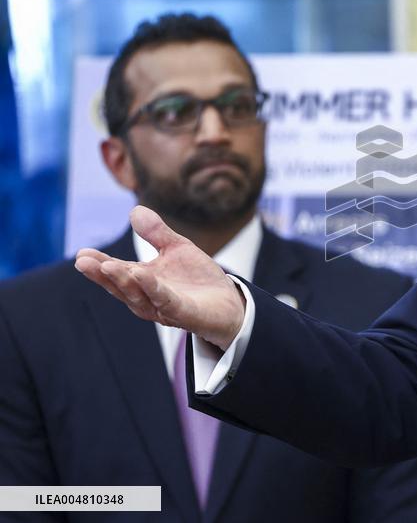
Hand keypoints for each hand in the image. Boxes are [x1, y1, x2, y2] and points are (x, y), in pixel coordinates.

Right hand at [74, 205, 245, 350]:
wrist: (229, 302)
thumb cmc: (198, 279)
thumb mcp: (177, 248)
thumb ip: (157, 233)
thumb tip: (135, 209)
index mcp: (143, 281)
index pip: (117, 272)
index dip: (99, 264)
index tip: (82, 253)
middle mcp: (148, 297)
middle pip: (121, 286)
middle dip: (102, 274)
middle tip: (82, 261)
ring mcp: (164, 307)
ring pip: (138, 295)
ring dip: (122, 281)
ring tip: (107, 266)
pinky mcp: (183, 313)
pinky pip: (166, 300)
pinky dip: (152, 288)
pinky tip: (142, 275)